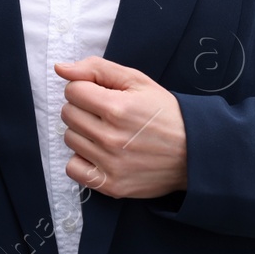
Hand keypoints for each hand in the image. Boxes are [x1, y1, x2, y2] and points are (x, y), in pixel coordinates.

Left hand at [54, 56, 188, 199]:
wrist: (193, 152)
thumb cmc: (165, 113)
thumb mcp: (137, 81)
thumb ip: (97, 69)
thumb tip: (60, 68)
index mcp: (117, 108)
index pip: (72, 90)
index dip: (85, 89)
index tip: (101, 95)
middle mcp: (110, 137)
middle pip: (68, 114)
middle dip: (83, 109)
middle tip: (106, 114)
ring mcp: (110, 164)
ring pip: (69, 139)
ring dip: (83, 133)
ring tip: (107, 133)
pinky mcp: (110, 185)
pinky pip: (73, 169)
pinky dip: (82, 160)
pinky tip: (100, 154)